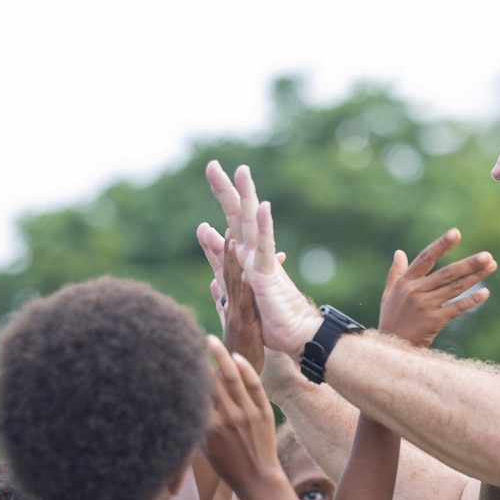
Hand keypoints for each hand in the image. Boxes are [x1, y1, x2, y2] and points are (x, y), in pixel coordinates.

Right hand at [202, 336, 280, 497]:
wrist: (258, 478)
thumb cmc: (227, 464)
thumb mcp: (204, 446)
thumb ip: (197, 421)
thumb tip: (187, 398)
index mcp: (209, 427)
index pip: (195, 392)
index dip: (186, 373)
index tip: (177, 357)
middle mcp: (228, 417)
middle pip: (211, 380)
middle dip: (201, 359)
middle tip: (191, 341)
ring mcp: (248, 413)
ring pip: (232, 377)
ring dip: (221, 355)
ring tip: (211, 340)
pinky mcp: (264, 412)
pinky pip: (254, 385)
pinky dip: (245, 369)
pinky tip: (236, 357)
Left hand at [204, 162, 322, 355]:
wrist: (294, 335)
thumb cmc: (269, 314)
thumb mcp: (233, 282)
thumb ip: (219, 257)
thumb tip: (205, 230)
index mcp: (245, 255)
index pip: (230, 220)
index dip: (222, 196)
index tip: (214, 172)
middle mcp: (254, 253)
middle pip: (237, 215)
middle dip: (225, 189)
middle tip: (212, 164)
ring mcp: (261, 261)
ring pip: (251, 224)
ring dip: (247, 197)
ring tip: (241, 170)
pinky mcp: (267, 274)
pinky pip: (265, 247)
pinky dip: (264, 226)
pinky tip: (262, 206)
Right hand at [221, 233, 264, 372]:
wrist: (238, 383)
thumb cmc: (239, 357)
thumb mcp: (233, 327)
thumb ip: (224, 305)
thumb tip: (215, 284)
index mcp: (231, 306)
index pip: (227, 275)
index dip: (226, 253)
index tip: (228, 231)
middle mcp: (231, 308)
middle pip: (226, 272)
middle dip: (224, 248)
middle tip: (225, 223)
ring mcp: (236, 316)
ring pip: (233, 283)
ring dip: (232, 260)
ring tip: (233, 238)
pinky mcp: (244, 327)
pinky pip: (244, 304)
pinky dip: (244, 288)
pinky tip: (245, 273)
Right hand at [379, 229, 494, 347]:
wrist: (390, 348)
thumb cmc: (390, 321)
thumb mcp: (388, 295)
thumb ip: (395, 273)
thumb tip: (399, 252)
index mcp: (406, 282)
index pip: (426, 258)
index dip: (441, 245)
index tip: (456, 233)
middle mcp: (415, 291)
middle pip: (447, 273)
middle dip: (469, 264)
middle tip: (488, 256)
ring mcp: (425, 306)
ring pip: (455, 288)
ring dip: (475, 277)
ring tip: (492, 267)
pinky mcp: (433, 321)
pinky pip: (456, 309)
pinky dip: (471, 301)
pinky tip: (485, 293)